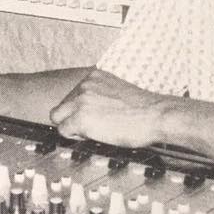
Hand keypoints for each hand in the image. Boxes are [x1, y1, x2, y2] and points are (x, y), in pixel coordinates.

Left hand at [49, 69, 176, 147]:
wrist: (155, 115)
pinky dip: (74, 136)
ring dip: (72, 127)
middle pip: (62, 105)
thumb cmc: (143, 109)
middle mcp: (85, 85)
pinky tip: (92, 137)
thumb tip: (90, 109)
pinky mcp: (81, 117)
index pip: (72, 95)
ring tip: (94, 132)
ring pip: (58, 117)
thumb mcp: (117, 91)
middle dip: (71, 118)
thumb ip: (100, 95)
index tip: (90, 118)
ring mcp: (81, 100)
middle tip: (89, 128)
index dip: (79, 110)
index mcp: (94, 76)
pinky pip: (63, 130)